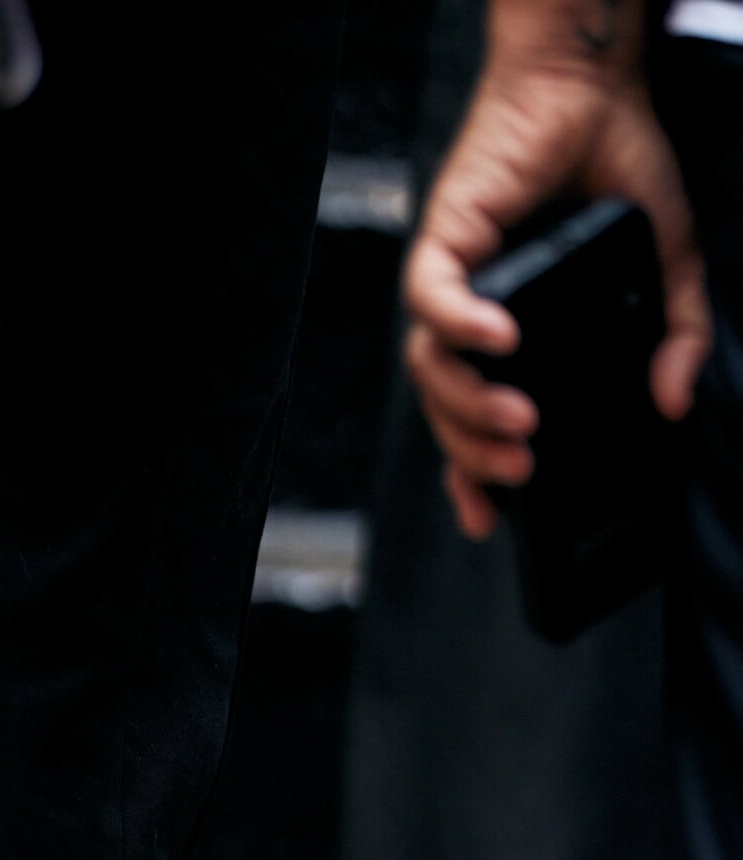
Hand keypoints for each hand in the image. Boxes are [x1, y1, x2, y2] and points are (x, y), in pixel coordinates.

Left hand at [404, 37, 708, 537]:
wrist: (594, 90)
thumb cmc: (617, 169)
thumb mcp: (668, 264)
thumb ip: (676, 333)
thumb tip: (677, 399)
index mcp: (508, 340)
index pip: (472, 423)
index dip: (472, 477)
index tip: (489, 520)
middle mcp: (470, 318)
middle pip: (444, 409)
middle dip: (473, 451)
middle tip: (521, 465)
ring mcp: (452, 280)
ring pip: (430, 367)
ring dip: (467, 404)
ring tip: (519, 418)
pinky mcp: (444, 238)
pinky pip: (432, 298)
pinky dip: (461, 324)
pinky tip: (501, 340)